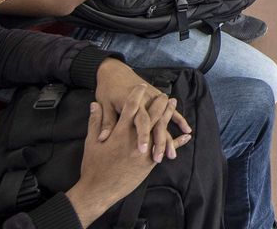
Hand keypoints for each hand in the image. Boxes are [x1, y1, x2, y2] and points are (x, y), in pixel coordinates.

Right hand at [66, 88, 190, 224]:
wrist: (98, 190)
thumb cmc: (93, 166)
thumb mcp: (90, 143)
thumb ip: (96, 122)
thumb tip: (93, 105)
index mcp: (120, 131)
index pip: (130, 107)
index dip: (136, 95)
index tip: (140, 85)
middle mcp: (134, 139)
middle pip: (150, 115)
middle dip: (158, 103)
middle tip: (164, 94)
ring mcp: (144, 151)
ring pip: (160, 129)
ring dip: (168, 115)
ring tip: (173, 104)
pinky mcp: (148, 162)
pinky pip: (165, 147)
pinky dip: (176, 141)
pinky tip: (185, 134)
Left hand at [94, 59, 191, 157]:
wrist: (115, 71)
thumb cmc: (107, 89)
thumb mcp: (105, 104)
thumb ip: (106, 121)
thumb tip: (102, 138)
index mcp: (132, 104)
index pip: (140, 121)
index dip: (142, 135)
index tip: (143, 150)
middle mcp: (145, 102)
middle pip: (155, 124)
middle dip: (157, 142)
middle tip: (158, 158)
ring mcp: (153, 99)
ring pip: (163, 121)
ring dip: (168, 138)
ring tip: (171, 155)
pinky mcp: (157, 98)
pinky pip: (170, 111)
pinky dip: (178, 120)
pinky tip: (186, 132)